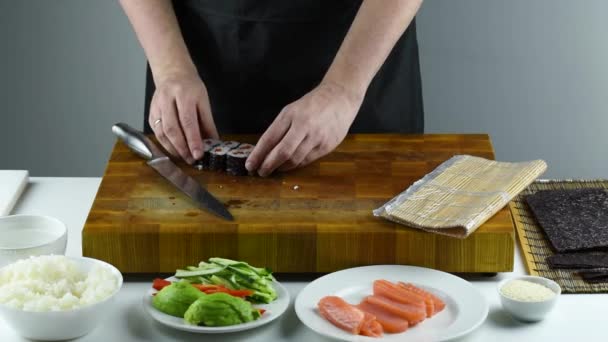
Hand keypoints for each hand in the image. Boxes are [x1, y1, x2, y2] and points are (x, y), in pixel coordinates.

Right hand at [148, 72, 217, 163]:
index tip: (199, 154)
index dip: (193, 140)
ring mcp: (156, 107)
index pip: (188, 121)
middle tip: (192, 159)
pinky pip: (156, 132)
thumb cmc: (190, 87)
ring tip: (184, 157)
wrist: (172, 72)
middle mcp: (167, 100)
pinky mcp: (151, 113)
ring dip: (173, 148)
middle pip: (172, 128)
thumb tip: (213, 142)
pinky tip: (174, 150)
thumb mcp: (203, 100)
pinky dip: (165, 144)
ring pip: (162, 132)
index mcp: (183, 94)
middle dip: (182, 147)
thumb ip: (207, 122)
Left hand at [246, 81, 363, 176]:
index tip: (249, 165)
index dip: (258, 155)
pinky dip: (296, 165)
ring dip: (281, 167)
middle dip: (268, 165)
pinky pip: (307, 160)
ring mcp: (316, 137)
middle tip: (260, 172)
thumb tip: (265, 150)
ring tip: (274, 169)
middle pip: (282, 152)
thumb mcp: (292, 110)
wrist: (340, 98)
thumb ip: (280, 129)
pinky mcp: (327, 145)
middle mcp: (303, 126)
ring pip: (295, 159)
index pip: (269, 139)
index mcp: (290, 115)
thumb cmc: (312, 105)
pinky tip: (290, 165)